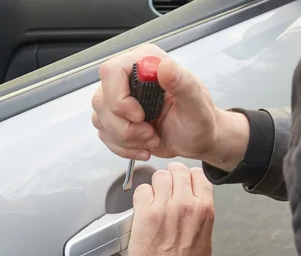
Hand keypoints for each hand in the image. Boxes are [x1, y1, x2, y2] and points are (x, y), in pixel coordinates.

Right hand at [92, 44, 248, 171]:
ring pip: (100, 120)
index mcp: (147, 63)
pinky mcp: (115, 120)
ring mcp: (119, 100)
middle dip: (124, 127)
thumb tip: (163, 66)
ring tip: (151, 139)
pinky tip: (144, 146)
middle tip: (150, 133)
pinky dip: (124, 148)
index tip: (140, 116)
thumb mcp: (196, 103)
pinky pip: (105, 136)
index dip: (119, 99)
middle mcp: (128, 79)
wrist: (196, 140)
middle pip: (101, 101)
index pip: (111, 72)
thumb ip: (181, 82)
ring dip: (126, 139)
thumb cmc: (200, 120)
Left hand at [129, 162, 214, 255]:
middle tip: (166, 188)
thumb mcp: (206, 239)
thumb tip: (195, 204)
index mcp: (204, 210)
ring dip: (156, 185)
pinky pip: (142, 190)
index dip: (188, 176)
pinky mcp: (145, 214)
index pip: (198, 175)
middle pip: (177, 171)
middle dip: (171, 177)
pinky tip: (144, 209)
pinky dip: (142, 196)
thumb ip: (202, 216)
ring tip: (154, 199)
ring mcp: (164, 207)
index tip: (183, 182)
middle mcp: (186, 204)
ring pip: (159, 176)